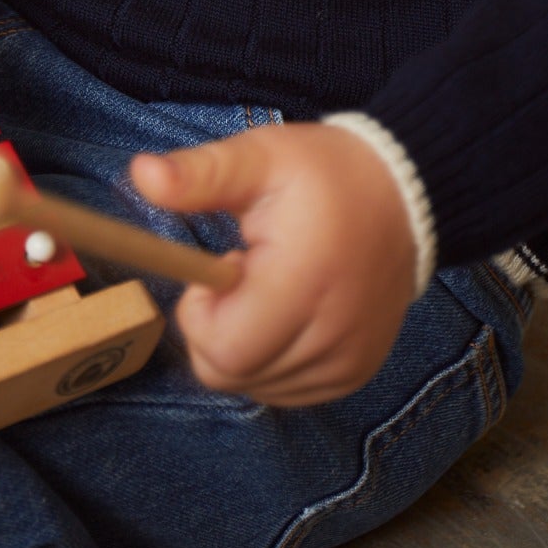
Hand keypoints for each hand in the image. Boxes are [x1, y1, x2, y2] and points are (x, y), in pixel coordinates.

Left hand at [129, 120, 416, 405]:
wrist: (406, 195)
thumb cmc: (323, 174)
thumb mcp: (260, 157)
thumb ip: (200, 174)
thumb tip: (140, 173)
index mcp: (304, 282)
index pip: (222, 349)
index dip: (200, 314)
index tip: (223, 265)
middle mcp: (333, 336)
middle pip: (232, 374)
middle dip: (217, 328)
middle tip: (245, 273)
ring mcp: (349, 364)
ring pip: (255, 387)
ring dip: (245, 345)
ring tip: (275, 287)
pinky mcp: (356, 375)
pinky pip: (286, 390)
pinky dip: (271, 360)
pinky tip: (290, 312)